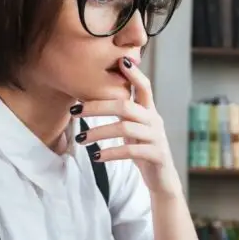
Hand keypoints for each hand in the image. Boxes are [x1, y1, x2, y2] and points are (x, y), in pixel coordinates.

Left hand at [74, 57, 181, 196]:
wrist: (163, 179)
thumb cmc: (144, 149)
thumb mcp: (136, 127)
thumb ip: (125, 111)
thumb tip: (97, 95)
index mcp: (149, 111)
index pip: (144, 86)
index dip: (134, 73)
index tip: (120, 60)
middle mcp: (154, 121)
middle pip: (125, 106)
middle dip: (97, 106)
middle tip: (75, 111)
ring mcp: (156, 138)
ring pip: (125, 129)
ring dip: (98, 133)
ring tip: (80, 139)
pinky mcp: (156, 155)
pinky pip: (130, 151)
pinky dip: (111, 153)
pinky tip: (96, 156)